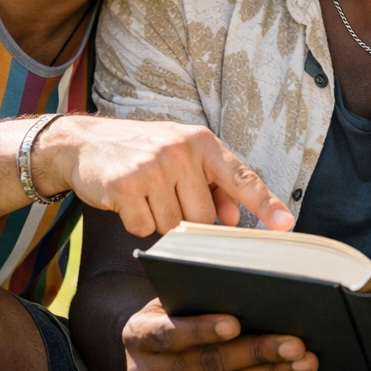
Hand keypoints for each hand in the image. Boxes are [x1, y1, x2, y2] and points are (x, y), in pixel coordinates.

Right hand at [33, 115, 293, 236]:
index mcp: (202, 142)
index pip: (241, 177)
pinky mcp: (125, 187)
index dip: (265, 204)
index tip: (285, 225)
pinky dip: (137, 224)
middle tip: (167, 196)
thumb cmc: (145, 151)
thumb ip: (214, 184)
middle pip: (204, 216)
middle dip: (188, 219)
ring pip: (174, 227)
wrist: (84, 142)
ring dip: (161, 221)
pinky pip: (144, 229)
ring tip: (146, 195)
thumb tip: (234, 219)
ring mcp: (152, 168)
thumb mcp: (183, 156)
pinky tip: (128, 201)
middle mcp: (180, 151)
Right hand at [123, 299, 317, 370]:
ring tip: (305, 362)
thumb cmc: (179, 310)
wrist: (154, 349)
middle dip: (257, 353)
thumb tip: (258, 290)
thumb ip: (205, 294)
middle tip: (295, 344)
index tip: (235, 323)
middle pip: (208, 364)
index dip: (201, 329)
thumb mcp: (179, 296)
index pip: (168, 334)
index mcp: (139, 334)